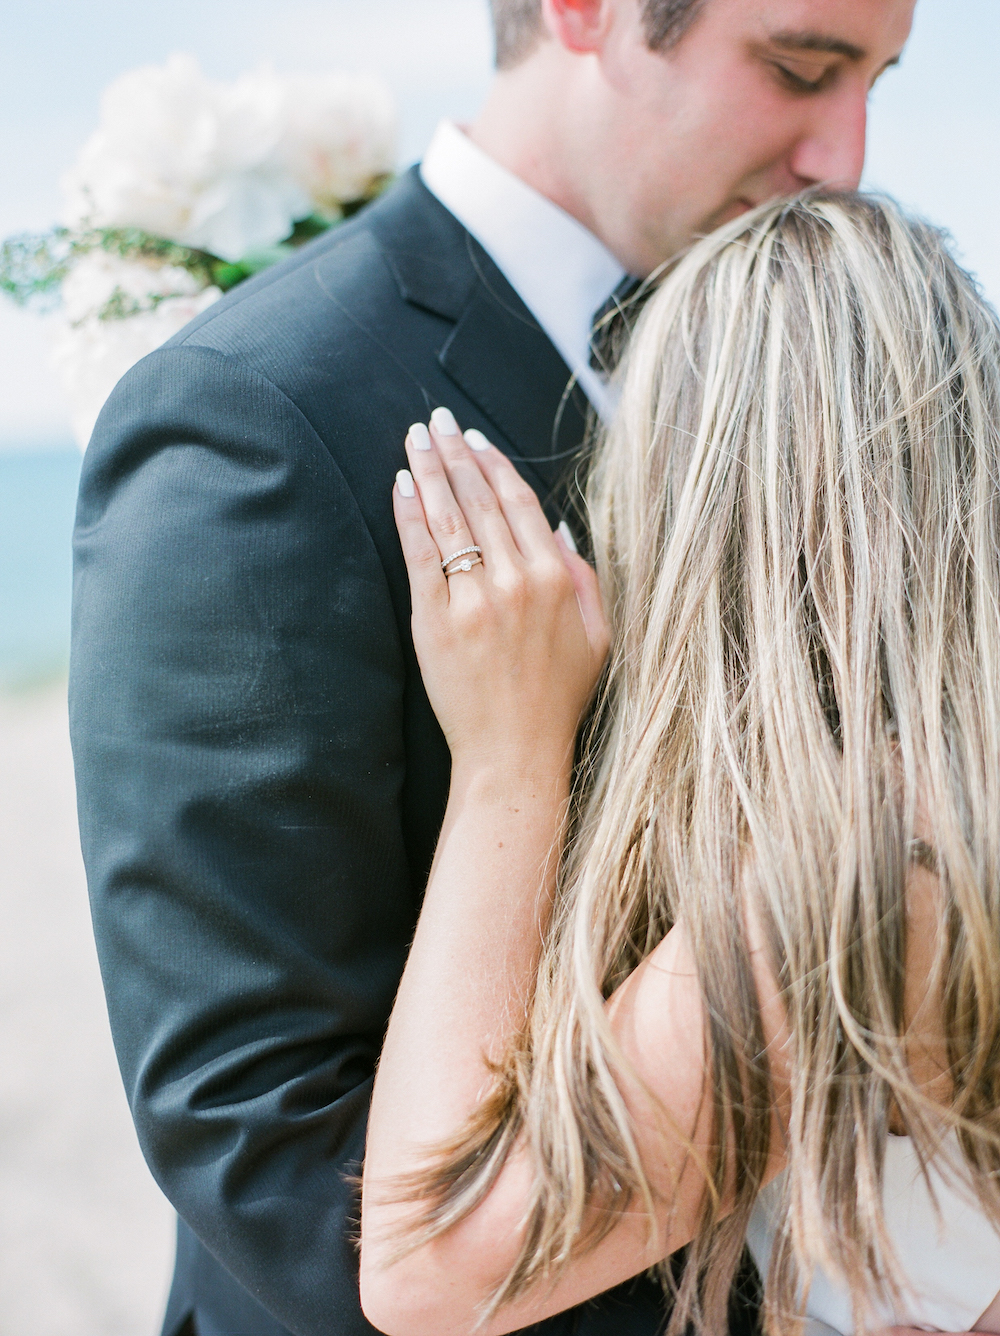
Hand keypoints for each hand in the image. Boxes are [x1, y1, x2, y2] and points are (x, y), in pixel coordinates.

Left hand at [393, 411, 608, 775]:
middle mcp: (516, 580)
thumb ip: (583, 579)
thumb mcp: (595, 637)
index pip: (519, 502)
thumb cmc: (556, 698)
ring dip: (430, 470)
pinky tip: (402, 485)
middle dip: (456, 453)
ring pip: (449, 517)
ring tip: (415, 439)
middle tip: (436, 421)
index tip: (476, 440)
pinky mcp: (436, 620)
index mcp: (556, 578)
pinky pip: (421, 554)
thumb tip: (559, 531)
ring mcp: (473, 599)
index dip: (494, 465)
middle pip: (479, 499)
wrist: (514, 751)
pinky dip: (410, 514)